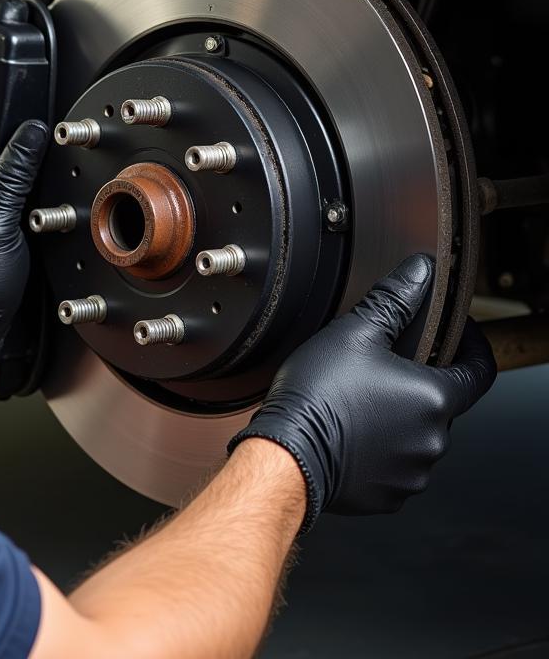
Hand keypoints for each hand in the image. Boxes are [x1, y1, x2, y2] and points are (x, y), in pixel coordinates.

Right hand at [229, 254, 495, 530]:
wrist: (287, 454)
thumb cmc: (318, 396)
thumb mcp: (354, 333)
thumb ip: (393, 299)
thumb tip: (419, 272)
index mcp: (434, 398)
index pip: (480, 371)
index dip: (473, 347)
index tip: (460, 337)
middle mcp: (433, 440)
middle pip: (441, 402)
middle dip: (418, 383)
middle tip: (380, 368)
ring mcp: (412, 472)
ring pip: (418, 435)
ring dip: (400, 418)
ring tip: (359, 402)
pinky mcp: (389, 495)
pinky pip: (396, 465)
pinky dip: (381, 449)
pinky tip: (352, 432)